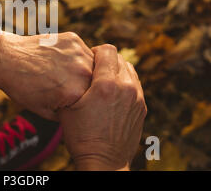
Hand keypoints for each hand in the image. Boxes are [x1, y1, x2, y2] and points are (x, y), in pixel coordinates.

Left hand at [0, 32, 93, 119]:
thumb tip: (83, 116)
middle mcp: (81, 72)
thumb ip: (70, 115)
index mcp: (75, 93)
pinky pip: (83, 51)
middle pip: (96, 83)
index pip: (93, 102)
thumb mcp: (45, 112)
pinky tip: (61, 60)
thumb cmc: (23, 88)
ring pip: (93, 65)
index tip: (71, 101)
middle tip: (67, 85)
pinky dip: (76, 56)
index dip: (83, 103)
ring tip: (64, 73)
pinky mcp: (73, 39)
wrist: (7, 59)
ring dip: (84, 70)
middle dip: (86, 86)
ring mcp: (77, 53)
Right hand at [58, 44, 146, 170]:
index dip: (95, 52)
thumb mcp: (68, 105)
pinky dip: (124, 84)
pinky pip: (135, 85)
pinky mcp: (142, 107)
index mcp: (106, 85)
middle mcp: (126, 88)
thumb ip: (73, 81)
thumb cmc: (81, 134)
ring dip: (117, 71)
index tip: (88, 61)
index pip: (107, 50)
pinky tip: (112, 96)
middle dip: (105, 61)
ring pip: (129, 70)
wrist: (103, 161)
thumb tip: (73, 67)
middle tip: (93, 73)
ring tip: (103, 83)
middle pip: (119, 58)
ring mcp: (137, 98)